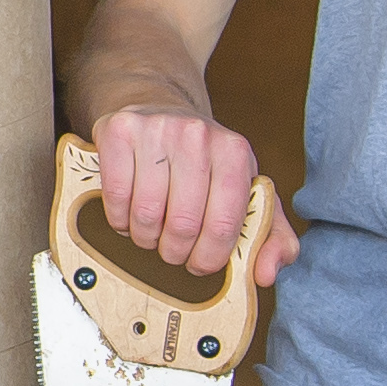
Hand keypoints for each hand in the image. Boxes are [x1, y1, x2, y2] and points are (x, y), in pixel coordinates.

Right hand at [84, 108, 287, 284]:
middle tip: (173, 250)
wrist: (161, 111)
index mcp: (235, 152)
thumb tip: (264, 274)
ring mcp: (156, 129)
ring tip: (151, 231)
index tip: (200, 264)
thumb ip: (270, 237)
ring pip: (146, 214)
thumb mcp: (246, 192)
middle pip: (183, 224)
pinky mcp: (119, 131)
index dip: (209, 257)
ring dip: (146, 237)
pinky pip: (116, 197)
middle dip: (175, 252)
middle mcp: (197, 135)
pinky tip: (130, 214)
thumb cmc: (204, 162)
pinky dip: (120, 219)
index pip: (224, 224)